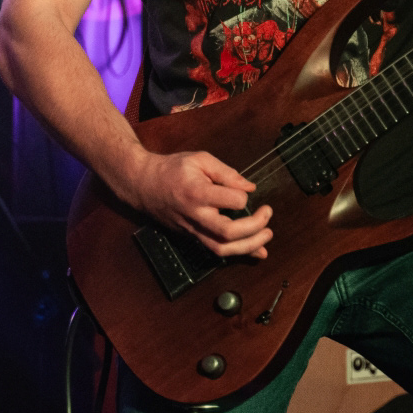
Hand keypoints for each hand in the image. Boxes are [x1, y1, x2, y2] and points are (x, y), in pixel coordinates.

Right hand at [126, 148, 273, 258]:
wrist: (143, 184)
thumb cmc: (172, 169)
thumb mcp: (200, 159)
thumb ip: (227, 173)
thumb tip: (249, 188)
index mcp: (198, 193)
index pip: (232, 201)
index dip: (243, 196)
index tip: (244, 189)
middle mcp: (195, 216)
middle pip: (228, 233)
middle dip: (254, 228)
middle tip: (268, 215)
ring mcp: (192, 230)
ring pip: (222, 249)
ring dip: (249, 246)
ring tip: (267, 236)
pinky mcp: (192, 237)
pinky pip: (216, 250)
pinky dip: (238, 253)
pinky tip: (256, 251)